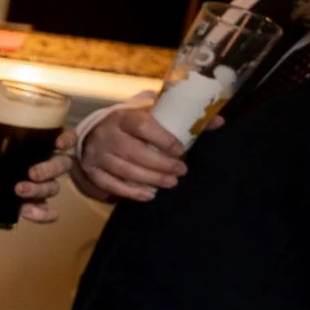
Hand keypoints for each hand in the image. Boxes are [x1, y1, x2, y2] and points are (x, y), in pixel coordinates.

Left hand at [0, 117, 75, 222]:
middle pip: (61, 165)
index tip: (58, 142)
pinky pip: (47, 211)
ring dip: (38, 191)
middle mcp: (49, 162)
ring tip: (19, 191)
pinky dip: (42, 214)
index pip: (66, 137)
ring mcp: (44, 184)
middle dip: (48, 170)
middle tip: (32, 173)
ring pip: (52, 188)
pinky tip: (27, 213)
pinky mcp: (36, 202)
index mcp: (43, 142)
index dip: (66, 139)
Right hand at [74, 104, 203, 202]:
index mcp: (123, 117)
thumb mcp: (151, 115)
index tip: (181, 150)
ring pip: (124, 170)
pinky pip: (110, 184)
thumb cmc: (130, 124)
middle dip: (161, 165)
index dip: (162, 139)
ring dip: (150, 179)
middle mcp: (107, 135)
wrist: (94, 133)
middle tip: (181, 172)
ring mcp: (97, 154)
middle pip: (134, 152)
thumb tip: (219, 121)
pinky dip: (130, 192)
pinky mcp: (91, 170)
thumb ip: (182, 118)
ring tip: (170, 183)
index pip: (141, 126)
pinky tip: (148, 195)